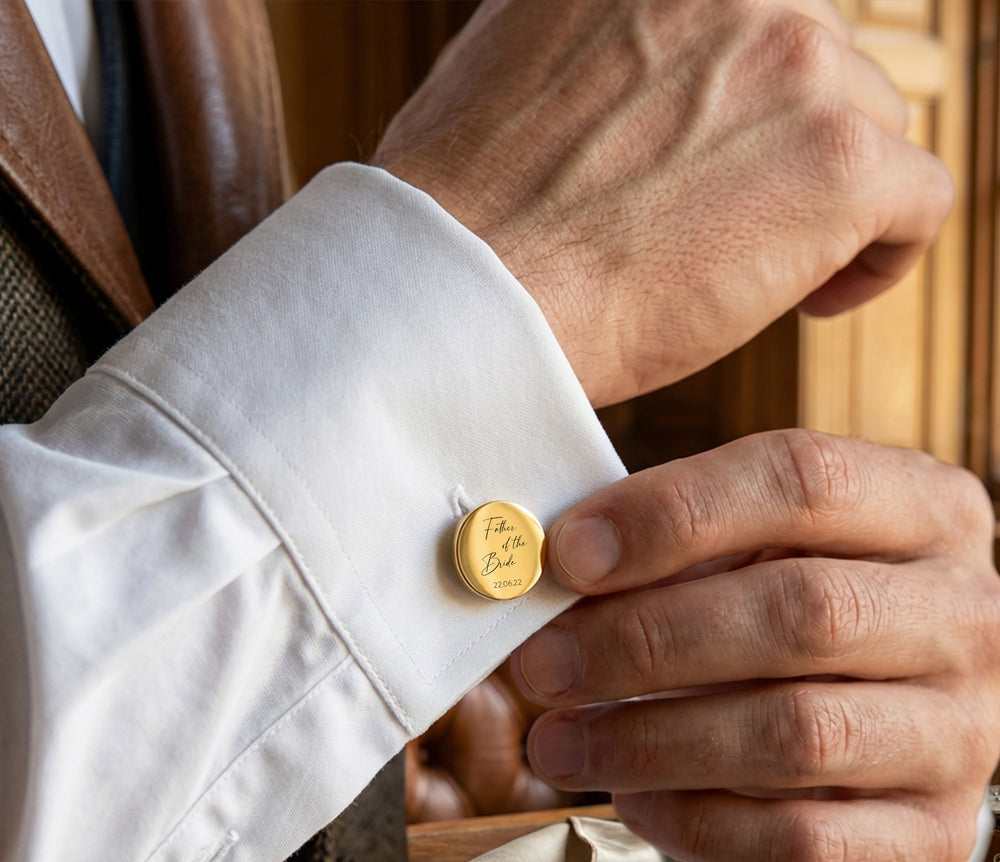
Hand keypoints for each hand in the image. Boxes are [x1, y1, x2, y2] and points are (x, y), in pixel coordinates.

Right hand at [373, 0, 951, 407]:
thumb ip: (606, 42)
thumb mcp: (520, 63)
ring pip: (870, 131)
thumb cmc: (470, 212)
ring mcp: (798, 64)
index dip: (752, 92)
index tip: (729, 151)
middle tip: (735, 222)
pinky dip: (882, 254)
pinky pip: (917, 200)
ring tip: (761, 270)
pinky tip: (817, 298)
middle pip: (822, 67)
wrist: (467, 292)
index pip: (761, 18)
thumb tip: (643, 70)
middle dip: (788, 146)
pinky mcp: (838, 163)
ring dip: (827, 203)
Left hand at [510, 430, 999, 861]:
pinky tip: (633, 800)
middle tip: (541, 665)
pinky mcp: (931, 837)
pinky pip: (805, 841)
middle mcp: (963, 613)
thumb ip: (671, 546)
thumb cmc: (789, 616)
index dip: (670, 515)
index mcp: (920, 509)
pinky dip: (699, 823)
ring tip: (558, 742)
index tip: (565, 556)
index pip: (800, 480)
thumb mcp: (753, 551)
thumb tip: (551, 568)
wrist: (877, 732)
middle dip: (642, 641)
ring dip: (650, 740)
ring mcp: (962, 731)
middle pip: (799, 611)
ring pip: (798, 733)